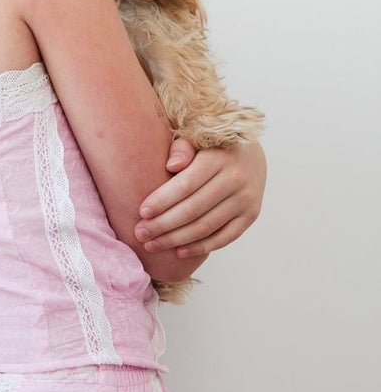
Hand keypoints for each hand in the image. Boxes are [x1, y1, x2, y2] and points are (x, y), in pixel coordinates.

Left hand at [134, 138, 266, 258]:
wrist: (250, 153)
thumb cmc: (211, 146)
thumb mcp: (196, 138)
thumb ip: (182, 148)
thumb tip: (171, 166)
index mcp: (218, 158)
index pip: (185, 185)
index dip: (162, 201)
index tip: (141, 212)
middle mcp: (235, 179)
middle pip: (193, 209)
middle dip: (163, 225)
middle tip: (140, 233)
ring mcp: (245, 199)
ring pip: (206, 227)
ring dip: (176, 239)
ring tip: (152, 244)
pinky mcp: (251, 215)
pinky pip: (224, 238)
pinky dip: (201, 247)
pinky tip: (179, 252)